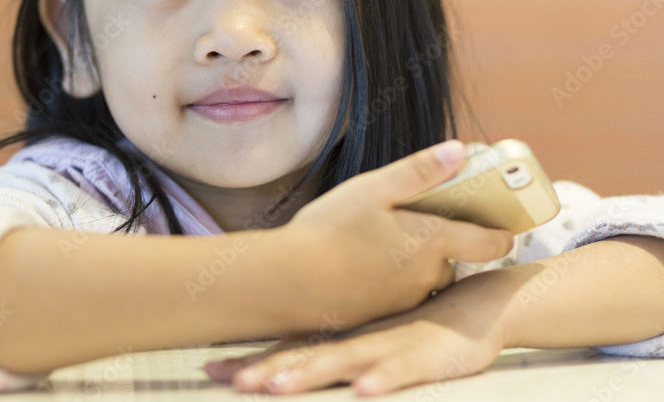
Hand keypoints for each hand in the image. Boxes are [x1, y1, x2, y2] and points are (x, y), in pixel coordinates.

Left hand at [204, 273, 508, 395]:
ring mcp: (392, 346)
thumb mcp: (375, 336)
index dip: (254, 362)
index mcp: (345, 336)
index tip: (212, 372)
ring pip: (345, 361)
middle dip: (269, 372)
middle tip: (233, 382)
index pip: (291, 350)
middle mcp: (361, 339)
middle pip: (307, 357)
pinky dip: (381, 379)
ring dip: (311, 373)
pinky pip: (401, 370)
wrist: (480, 304)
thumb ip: (337, 346)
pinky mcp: (427, 357)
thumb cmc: (421, 322)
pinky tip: (361, 390)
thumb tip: (292, 360)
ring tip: (278, 386)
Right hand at [275, 140, 513, 331]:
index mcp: (433, 242)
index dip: (499, 232)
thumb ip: (419, 171)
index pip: (491, 243)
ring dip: (414, 264)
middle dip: (441, 244)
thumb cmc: (329, 231)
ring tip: (379, 242)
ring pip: (425, 279)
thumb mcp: (372, 189)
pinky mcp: (384, 314)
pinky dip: (391, 280)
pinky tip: (362, 264)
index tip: (497, 222)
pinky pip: (401, 294)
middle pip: (453, 261)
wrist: (290, 282)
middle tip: (413, 221)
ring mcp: (407, 299)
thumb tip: (459, 150)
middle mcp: (428, 276)